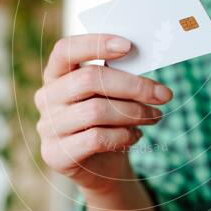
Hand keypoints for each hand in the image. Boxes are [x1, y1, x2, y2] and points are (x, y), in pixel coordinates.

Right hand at [34, 34, 172, 194]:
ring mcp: (48, 127)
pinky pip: (96, 138)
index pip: (65, 49)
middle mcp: (46, 97)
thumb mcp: (112, 94)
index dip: (95, 43)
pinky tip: (135, 136)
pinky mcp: (56, 154)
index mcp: (56, 74)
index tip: (129, 46)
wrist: (101, 167)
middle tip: (163, 94)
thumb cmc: (108, 121)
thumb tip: (144, 59)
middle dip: (133, 85)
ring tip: (154, 117)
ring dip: (134, 113)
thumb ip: (117, 75)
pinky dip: (123, 136)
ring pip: (96, 111)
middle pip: (89, 80)